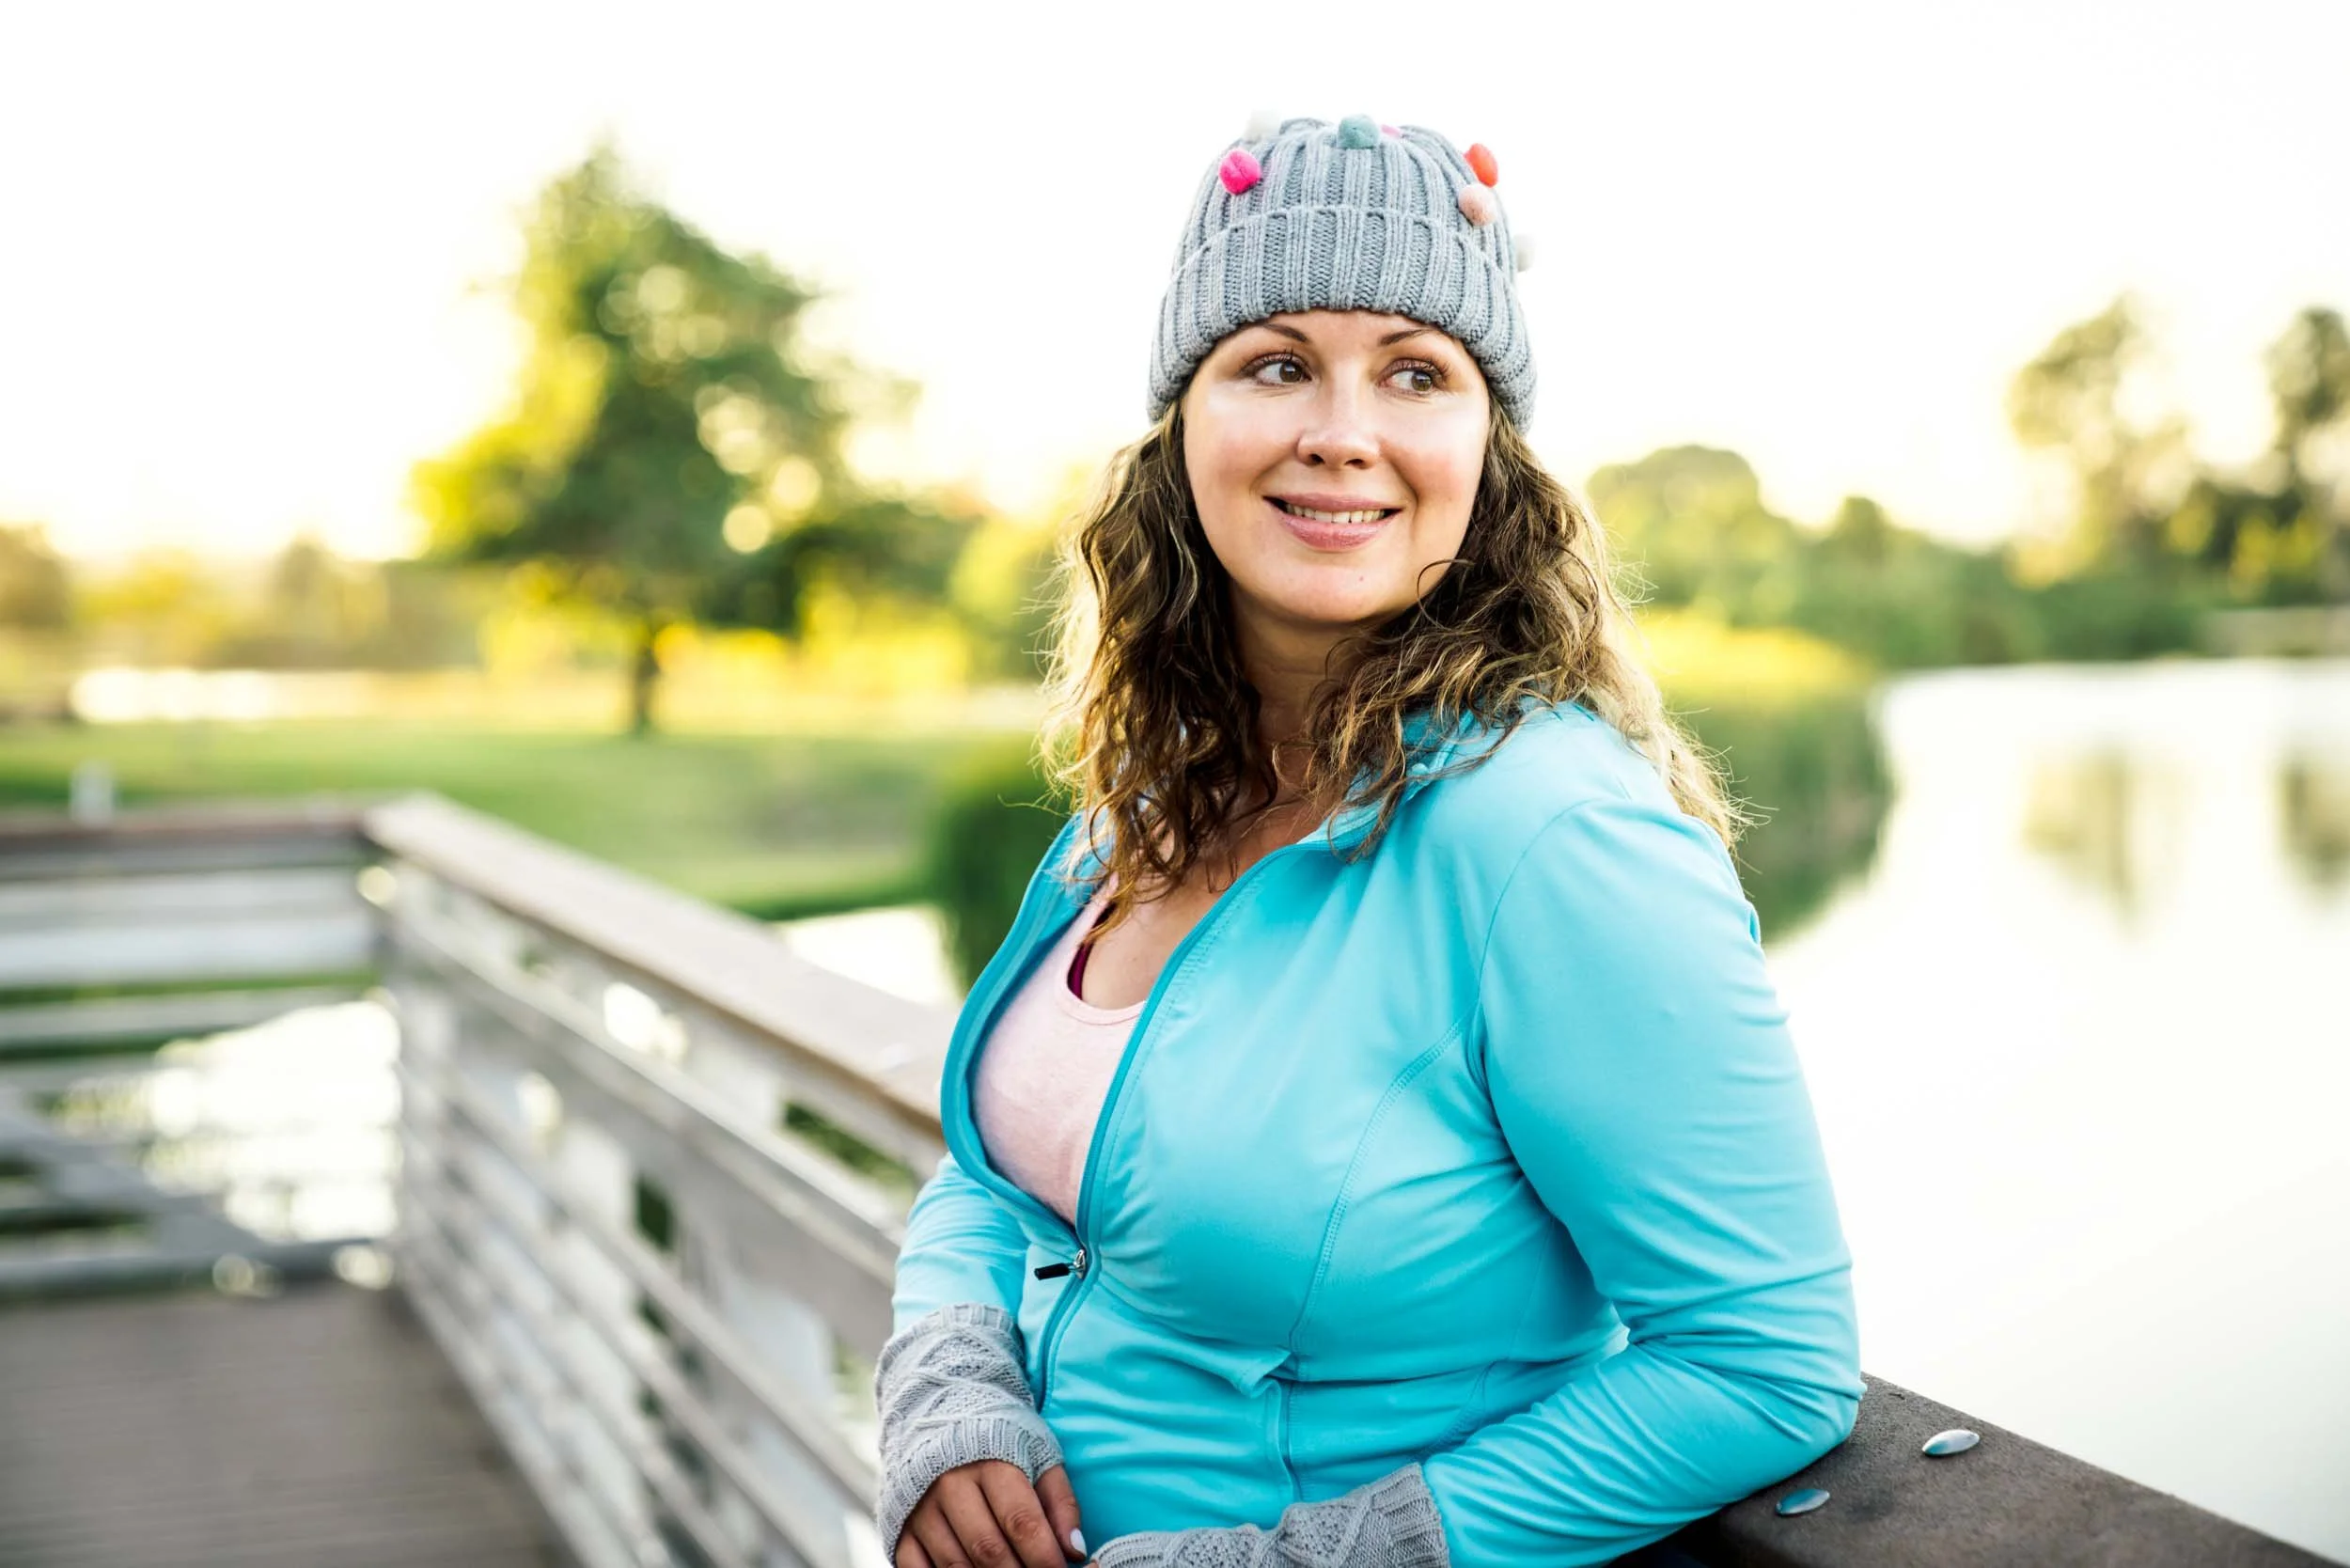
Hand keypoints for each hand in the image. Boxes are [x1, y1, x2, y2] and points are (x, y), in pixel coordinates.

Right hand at [894, 1458, 1086, 1567]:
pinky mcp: (900, 1525)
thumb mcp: (1040, 1455)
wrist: (942, 1414)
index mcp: (991, 1462)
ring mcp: (920, 1508)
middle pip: (988, 1549)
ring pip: (954, 1565)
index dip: (1045, 1556)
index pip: (1021, 1521)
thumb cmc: (1001, 1441)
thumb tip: (1075, 1552)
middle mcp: (950, 1484)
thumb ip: (1061, 1503)